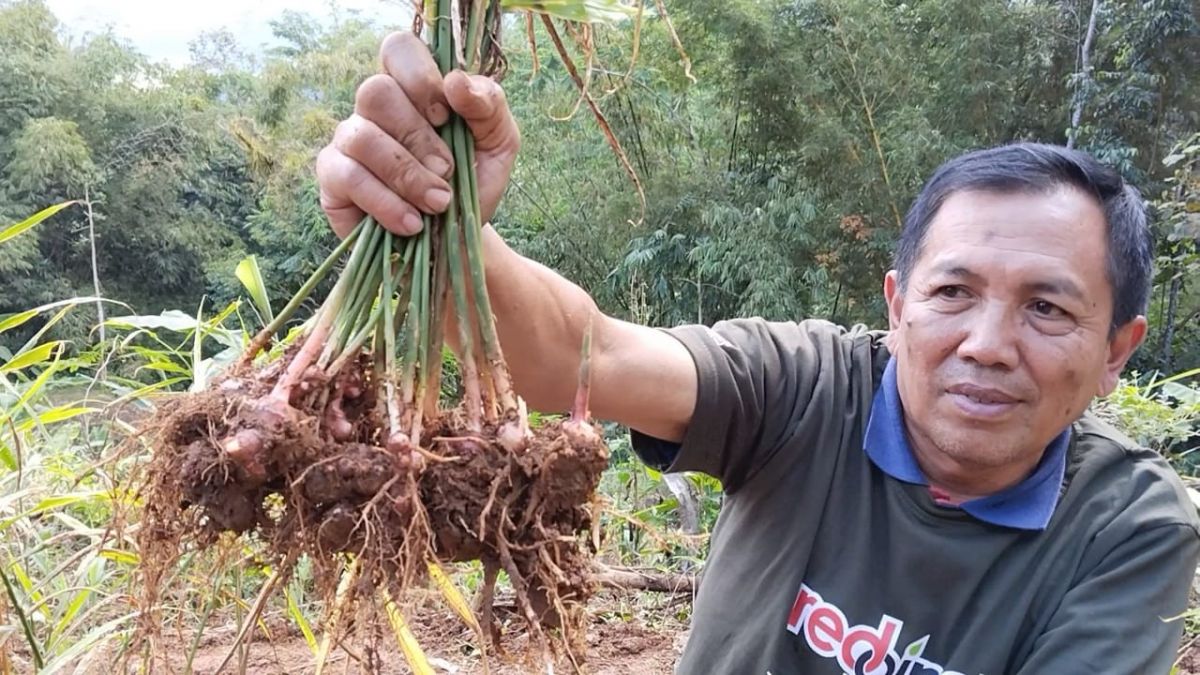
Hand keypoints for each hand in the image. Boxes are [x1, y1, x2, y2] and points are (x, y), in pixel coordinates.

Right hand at [316, 32, 520, 237]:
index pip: (398, 49)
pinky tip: (411, 223)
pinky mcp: (333, 177)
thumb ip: (489, 104)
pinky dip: (386, 202)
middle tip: (448, 174)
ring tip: (436, 204)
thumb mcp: (499, 144)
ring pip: (362, 136)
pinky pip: (349, 176)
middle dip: (419, 139)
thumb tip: (456, 80)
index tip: (447, 118)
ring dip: (406, 175)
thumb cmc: (472, 185)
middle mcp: (375, 107)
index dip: (421, 79)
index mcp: (412, 88)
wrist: (455, 244)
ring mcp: (349, 139)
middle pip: (376, 91)